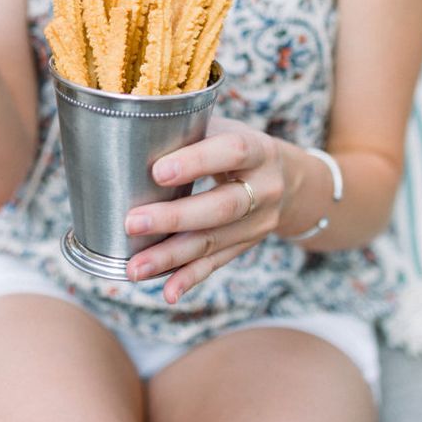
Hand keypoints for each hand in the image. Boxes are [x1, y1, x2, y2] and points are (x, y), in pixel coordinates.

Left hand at [124, 116, 286, 303]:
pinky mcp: (247, 246)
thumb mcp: (225, 129)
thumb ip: (190, 131)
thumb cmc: (238, 146)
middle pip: (221, 207)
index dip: (197, 161)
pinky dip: (190, 279)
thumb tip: (133, 131)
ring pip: (214, 242)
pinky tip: (167, 292)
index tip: (157, 172)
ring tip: (134, 267)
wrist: (289, 180)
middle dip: (175, 218)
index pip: (232, 152)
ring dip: (171, 257)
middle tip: (132, 223)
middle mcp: (265, 189)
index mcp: (259, 150)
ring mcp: (259, 223)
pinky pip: (217, 264)